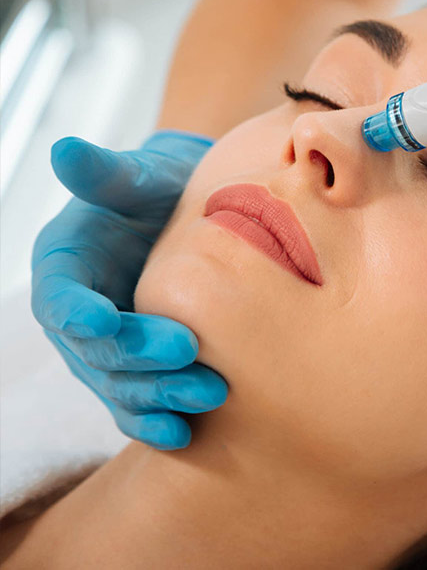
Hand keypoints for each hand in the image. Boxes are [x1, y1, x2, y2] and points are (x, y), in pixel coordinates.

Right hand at [31, 131, 227, 448]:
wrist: (199, 219)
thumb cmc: (166, 191)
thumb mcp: (141, 177)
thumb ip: (108, 175)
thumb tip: (66, 150)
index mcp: (66, 267)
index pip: (59, 296)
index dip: (76, 311)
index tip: (101, 320)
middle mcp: (80, 316)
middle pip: (95, 350)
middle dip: (137, 356)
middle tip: (188, 352)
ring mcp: (109, 350)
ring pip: (119, 385)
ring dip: (157, 395)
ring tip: (208, 394)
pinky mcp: (140, 372)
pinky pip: (139, 405)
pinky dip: (156, 422)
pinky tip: (184, 435)